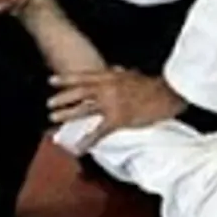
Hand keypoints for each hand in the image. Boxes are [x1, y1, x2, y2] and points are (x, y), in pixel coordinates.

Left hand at [47, 67, 186, 147]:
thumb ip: (122, 72)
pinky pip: (98, 132)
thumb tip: (114, 69)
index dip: (66, 79)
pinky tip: (79, 148)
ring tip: (54, 118)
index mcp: (111, 77)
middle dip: (63, 98)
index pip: (83, 77)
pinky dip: (87, 141)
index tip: (51, 81)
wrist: (168, 93)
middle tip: (49, 103)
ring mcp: (111, 103)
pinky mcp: (118, 119)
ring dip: (67, 114)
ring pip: (84, 109)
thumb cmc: (154, 84)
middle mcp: (107, 88)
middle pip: (79, 93)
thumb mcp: (135, 74)